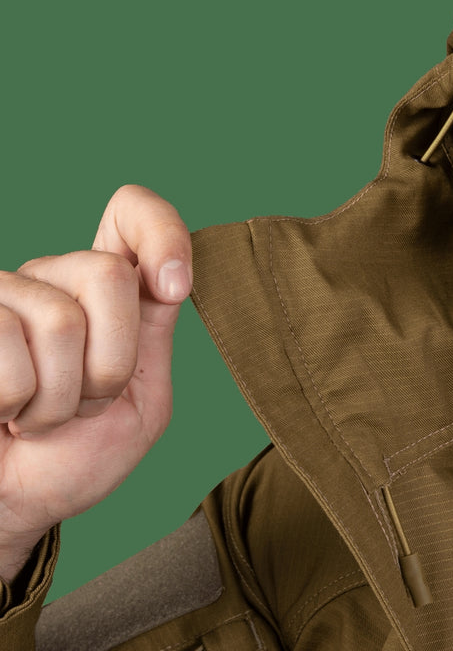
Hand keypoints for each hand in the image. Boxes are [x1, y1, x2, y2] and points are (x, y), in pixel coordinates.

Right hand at [0, 185, 191, 580]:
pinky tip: (7, 411)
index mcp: (111, 293)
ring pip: (61, 320)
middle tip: (87, 400)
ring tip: (43, 413)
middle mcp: (58, 278)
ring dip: (63, 395)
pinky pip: (6, 345)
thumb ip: (153, 335)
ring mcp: (7, 294)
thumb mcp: (141, 399)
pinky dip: (20, 401)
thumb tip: (167, 274)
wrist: (14, 501)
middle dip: (110, 362)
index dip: (161, 232)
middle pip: (109, 274)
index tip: (173, 287)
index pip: (132, 215)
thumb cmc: (78, 454)